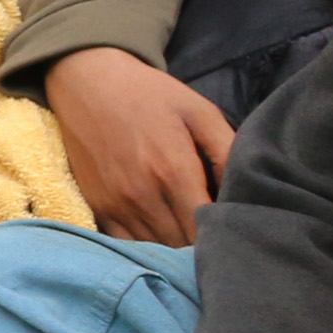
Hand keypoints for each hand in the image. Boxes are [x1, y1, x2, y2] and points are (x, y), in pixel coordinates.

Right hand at [44, 46, 231, 247]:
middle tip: (221, 240)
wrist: (86, 80)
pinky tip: (162, 238)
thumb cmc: (149, 94)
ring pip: (154, 250)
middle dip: (204, 248)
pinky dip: (147, 248)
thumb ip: (227, 151)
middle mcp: (142, 195)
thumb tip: (246, 192)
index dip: (225, 236)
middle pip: (181, 246)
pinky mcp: (97, 206)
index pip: (206, 228)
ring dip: (176, 251)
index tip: (236, 233)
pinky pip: (126, 244)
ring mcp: (115, 204)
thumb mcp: (199, 111)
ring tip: (194, 243)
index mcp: (173, 171)